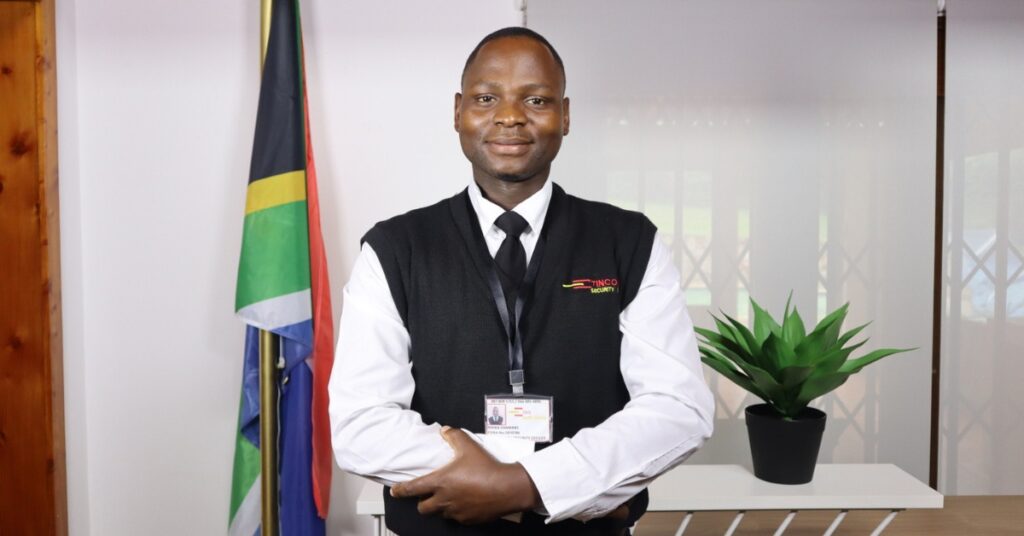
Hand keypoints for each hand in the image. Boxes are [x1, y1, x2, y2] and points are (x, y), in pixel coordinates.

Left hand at [390, 427, 540, 524]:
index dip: (401, 490)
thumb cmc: (486, 468)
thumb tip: (446, 431)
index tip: (395, 491)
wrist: (506, 488)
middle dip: (422, 503)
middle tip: (427, 495)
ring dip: (440, 507)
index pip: (412, 489)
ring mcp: (455, 512)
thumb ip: (455, 436)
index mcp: (440, 482)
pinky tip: (465, 503)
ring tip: (448, 498)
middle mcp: (444, 500)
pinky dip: (457, 512)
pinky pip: (456, 518)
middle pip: (423, 508)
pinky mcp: (467, 520)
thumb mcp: (469, 447)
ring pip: (440, 513)